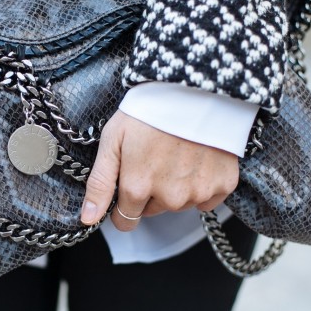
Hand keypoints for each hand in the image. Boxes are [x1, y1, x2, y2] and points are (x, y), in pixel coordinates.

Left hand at [80, 110, 238, 230]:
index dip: (122, 207)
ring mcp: (198, 192)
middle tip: (152, 158)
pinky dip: (200, 184)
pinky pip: (206, 199)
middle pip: (152, 210)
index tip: (127, 187)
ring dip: (174, 188)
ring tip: (175, 154)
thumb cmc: (149, 110)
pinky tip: (196, 160)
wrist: (194, 89)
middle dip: (149, 192)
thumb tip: (88, 218)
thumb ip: (100, 183)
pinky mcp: (223, 185)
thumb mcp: (113, 140)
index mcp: (138, 187)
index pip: (125, 221)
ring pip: (178, 205)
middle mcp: (169, 197)